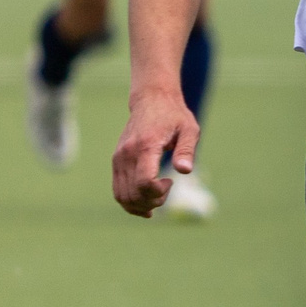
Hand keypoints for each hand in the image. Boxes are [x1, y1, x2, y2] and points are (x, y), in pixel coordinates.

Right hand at [112, 90, 197, 217]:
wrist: (150, 101)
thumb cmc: (173, 115)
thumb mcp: (189, 129)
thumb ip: (187, 150)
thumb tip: (185, 170)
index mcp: (145, 146)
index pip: (145, 182)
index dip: (159, 191)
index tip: (171, 181)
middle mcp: (127, 154)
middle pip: (133, 194)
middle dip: (152, 202)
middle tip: (167, 191)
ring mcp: (118, 159)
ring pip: (122, 196)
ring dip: (141, 206)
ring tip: (158, 197)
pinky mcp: (116, 162)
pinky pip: (118, 190)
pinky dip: (130, 202)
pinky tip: (146, 204)